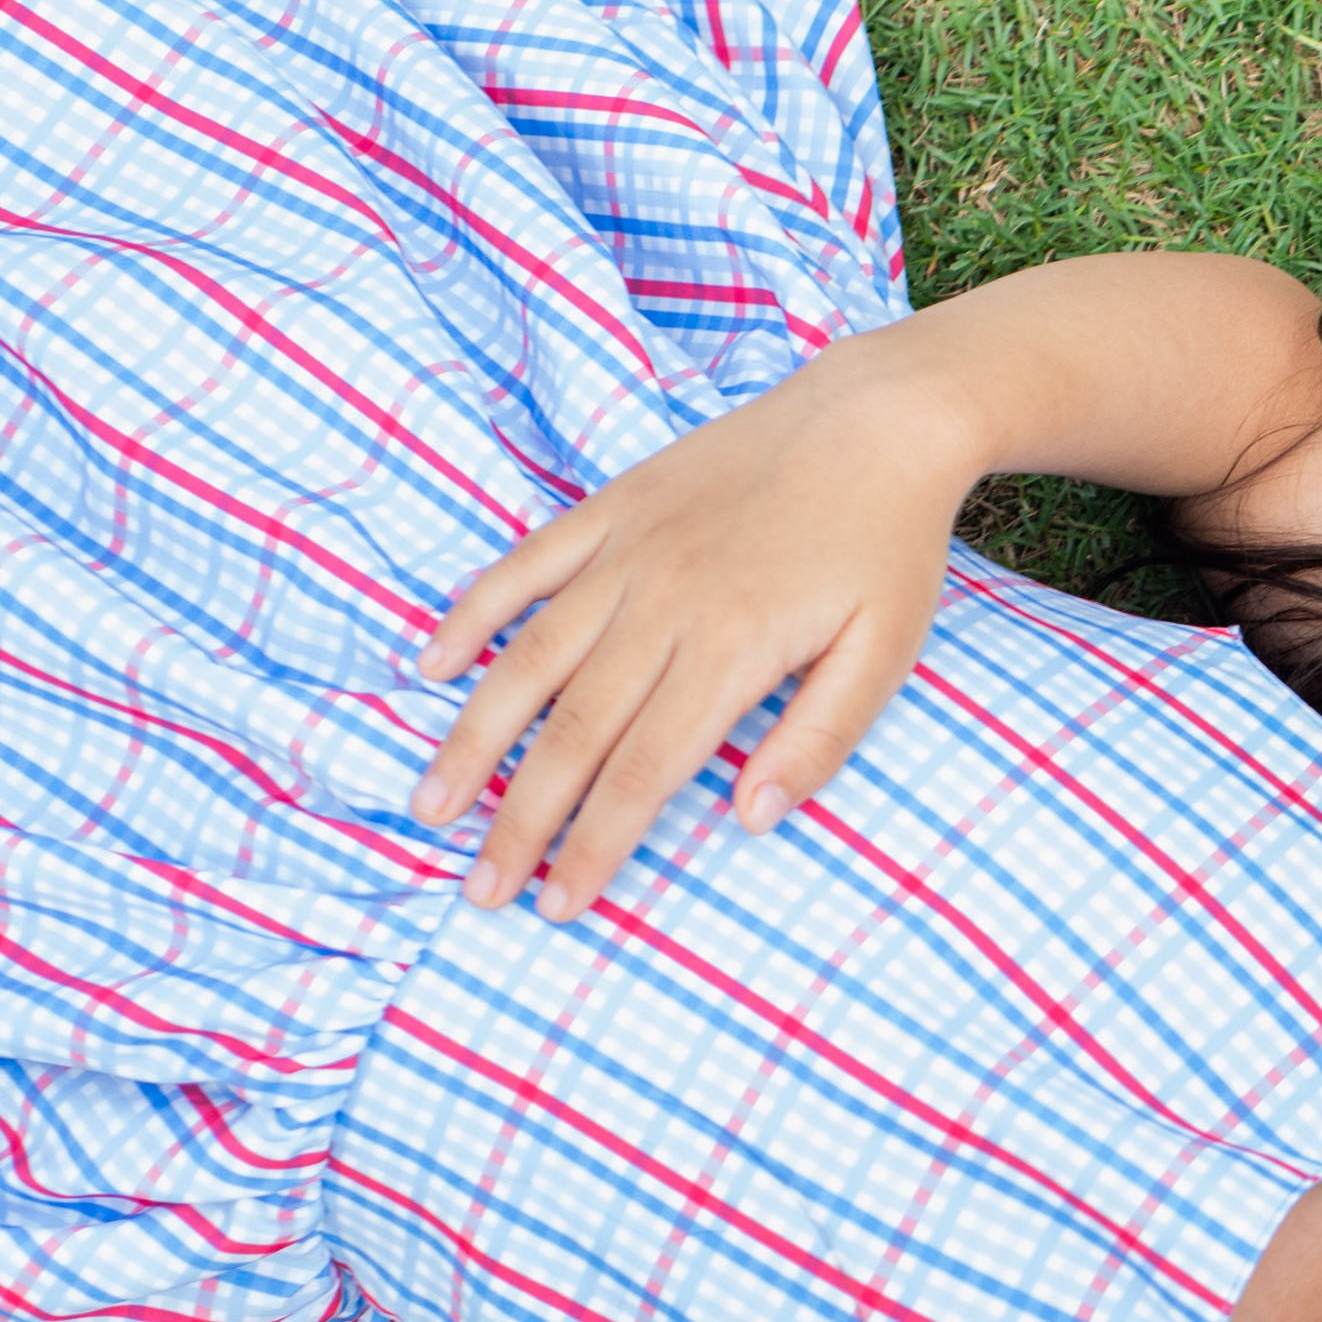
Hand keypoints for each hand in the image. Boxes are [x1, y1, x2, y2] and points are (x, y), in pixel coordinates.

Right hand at [408, 329, 983, 915]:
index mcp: (731, 647)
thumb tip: (751, 820)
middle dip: (521, 817)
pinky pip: (525, 566)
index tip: (559, 902)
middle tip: (483, 889)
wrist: (878, 418)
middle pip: (574, 731)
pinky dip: (472, 614)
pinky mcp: (612, 506)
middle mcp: (662, 601)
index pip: (643, 771)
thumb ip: (819, 739)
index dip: (595, 842)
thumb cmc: (888, 545)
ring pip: (528, 657)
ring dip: (475, 737)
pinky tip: (432, 666)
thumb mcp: (885, 652)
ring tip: (432, 803)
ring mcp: (628, 550)